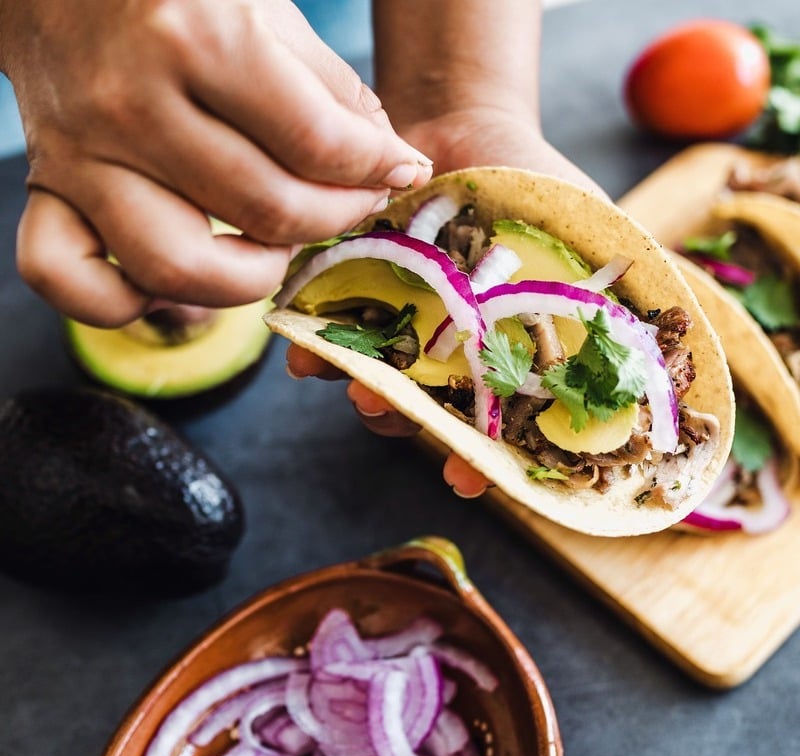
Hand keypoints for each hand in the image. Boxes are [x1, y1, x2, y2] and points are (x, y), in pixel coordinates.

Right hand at [0, 0, 430, 325]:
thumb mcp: (266, 7)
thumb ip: (332, 88)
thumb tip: (387, 162)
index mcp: (198, 38)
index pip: (318, 144)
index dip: (379, 168)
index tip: (401, 171)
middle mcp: (133, 106)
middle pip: (267, 212)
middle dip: (338, 218)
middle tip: (356, 203)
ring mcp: (84, 158)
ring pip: (181, 268)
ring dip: (252, 276)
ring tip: (277, 248)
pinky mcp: (49, 192)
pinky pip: (71, 284)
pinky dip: (125, 304)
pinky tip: (173, 281)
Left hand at [285, 113, 602, 497]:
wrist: (461, 130)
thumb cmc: (533, 187)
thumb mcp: (594, 239)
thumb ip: (620, 296)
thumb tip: (667, 348)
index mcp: (504, 359)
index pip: (497, 428)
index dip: (483, 460)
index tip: (468, 480)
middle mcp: (448, 360)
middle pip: (429, 415)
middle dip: (411, 427)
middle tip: (396, 419)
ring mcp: (399, 334)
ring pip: (378, 384)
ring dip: (363, 392)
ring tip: (356, 387)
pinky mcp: (356, 302)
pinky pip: (331, 336)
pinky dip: (315, 347)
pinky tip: (304, 351)